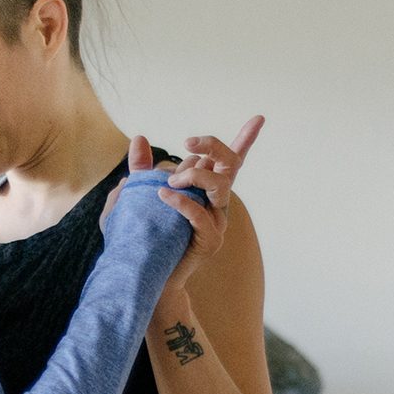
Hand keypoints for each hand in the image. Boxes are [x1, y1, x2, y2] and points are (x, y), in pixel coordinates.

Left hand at [101, 123, 255, 306]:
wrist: (144, 275)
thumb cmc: (142, 235)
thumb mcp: (134, 198)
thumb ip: (140, 170)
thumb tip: (139, 138)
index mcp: (205, 189)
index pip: (228, 161)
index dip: (246, 139)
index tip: (259, 118)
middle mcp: (215, 202)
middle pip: (229, 166)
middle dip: (213, 146)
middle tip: (187, 141)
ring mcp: (216, 222)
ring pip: (218, 187)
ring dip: (193, 176)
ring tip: (167, 182)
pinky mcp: (209, 241)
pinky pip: (200, 215)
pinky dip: (182, 202)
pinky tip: (162, 195)